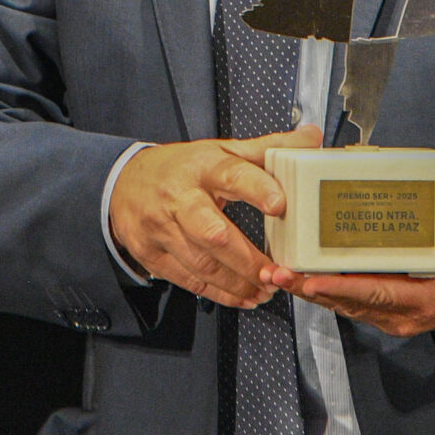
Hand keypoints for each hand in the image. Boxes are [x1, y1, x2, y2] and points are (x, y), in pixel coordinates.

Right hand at [109, 126, 323, 308]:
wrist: (123, 183)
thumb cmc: (181, 168)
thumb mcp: (221, 150)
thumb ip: (268, 148)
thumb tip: (312, 138)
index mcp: (202, 166)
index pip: (232, 174)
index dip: (256, 188)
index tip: (279, 204)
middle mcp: (179, 197)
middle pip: (213, 233)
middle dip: (248, 259)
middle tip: (277, 273)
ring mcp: (161, 228)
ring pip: (201, 263)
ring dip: (238, 282)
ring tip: (266, 290)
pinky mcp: (151, 253)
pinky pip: (188, 280)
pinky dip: (219, 293)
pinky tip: (242, 296)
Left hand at [264, 177, 434, 337]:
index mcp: (425, 299)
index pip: (376, 293)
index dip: (342, 287)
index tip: (312, 278)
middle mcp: (402, 313)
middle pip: (348, 302)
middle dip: (310, 288)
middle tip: (277, 271)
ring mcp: (390, 316)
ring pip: (342, 304)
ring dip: (309, 289)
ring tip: (277, 270)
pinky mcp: (383, 311)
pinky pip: (348, 302)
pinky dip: (324, 288)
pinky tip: (300, 271)